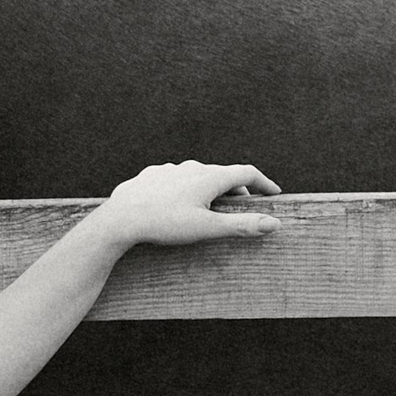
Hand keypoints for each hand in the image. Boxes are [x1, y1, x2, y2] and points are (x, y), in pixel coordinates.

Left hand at [95, 160, 282, 252]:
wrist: (121, 218)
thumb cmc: (166, 224)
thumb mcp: (208, 228)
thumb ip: (242, 225)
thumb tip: (274, 223)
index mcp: (210, 177)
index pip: (246, 173)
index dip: (264, 183)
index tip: (274, 193)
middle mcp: (191, 167)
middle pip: (222, 174)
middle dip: (236, 190)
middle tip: (243, 207)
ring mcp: (169, 169)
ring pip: (197, 176)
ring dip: (210, 189)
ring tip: (210, 207)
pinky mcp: (151, 176)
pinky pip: (175, 180)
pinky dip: (185, 189)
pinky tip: (178, 204)